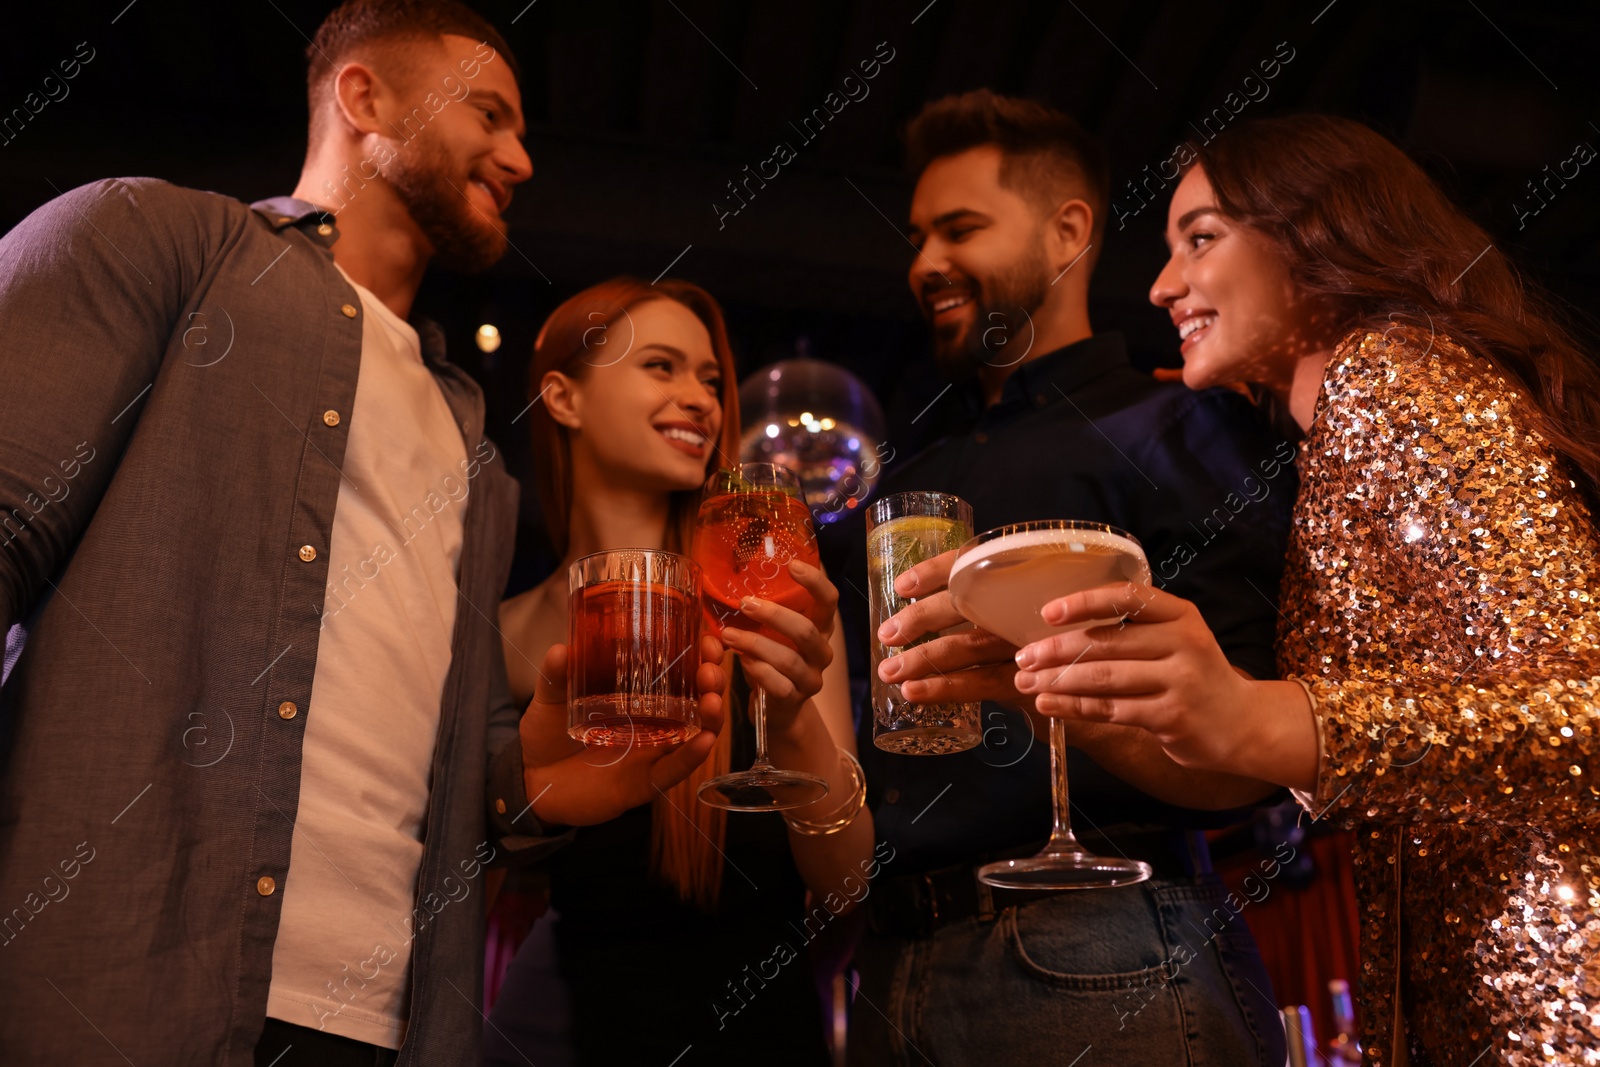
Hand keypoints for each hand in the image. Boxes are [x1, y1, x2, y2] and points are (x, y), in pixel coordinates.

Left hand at [520, 634, 727, 826]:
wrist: (529, 781)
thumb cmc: (547, 735)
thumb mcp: (551, 699)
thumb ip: (556, 676)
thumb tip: (563, 648)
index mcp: (639, 696)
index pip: (680, 670)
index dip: (700, 655)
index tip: (709, 639)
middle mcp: (654, 722)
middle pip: (698, 699)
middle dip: (712, 680)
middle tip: (710, 668)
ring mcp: (652, 752)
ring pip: (695, 734)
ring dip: (712, 716)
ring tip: (712, 700)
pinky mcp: (644, 782)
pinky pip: (674, 770)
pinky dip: (691, 757)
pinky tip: (704, 740)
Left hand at [720, 558, 836, 733]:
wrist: (778, 707)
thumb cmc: (773, 659)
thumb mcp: (775, 633)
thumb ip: (766, 612)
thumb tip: (729, 582)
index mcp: (821, 628)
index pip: (829, 601)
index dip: (815, 582)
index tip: (792, 565)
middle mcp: (822, 652)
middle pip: (806, 630)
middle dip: (774, 615)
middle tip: (744, 603)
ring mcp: (811, 678)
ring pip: (789, 660)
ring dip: (755, 644)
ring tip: (728, 634)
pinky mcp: (795, 700)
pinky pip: (778, 685)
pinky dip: (757, 671)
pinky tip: (741, 660)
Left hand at [875, 548, 1033, 712]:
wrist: (1076, 679)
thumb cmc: (1028, 639)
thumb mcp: (1006, 610)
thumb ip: (975, 599)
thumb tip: (911, 603)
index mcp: (1013, 579)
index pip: (969, 564)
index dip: (933, 571)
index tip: (902, 586)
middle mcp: (1019, 606)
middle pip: (965, 604)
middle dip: (921, 619)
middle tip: (887, 635)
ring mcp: (1025, 642)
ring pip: (968, 647)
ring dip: (924, 659)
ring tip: (890, 671)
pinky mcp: (1026, 677)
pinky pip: (981, 682)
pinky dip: (945, 688)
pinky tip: (915, 692)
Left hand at [1010, 581, 1317, 789]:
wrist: (1244, 724)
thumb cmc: (1195, 677)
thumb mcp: (1177, 639)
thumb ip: (1134, 630)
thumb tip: (1060, 630)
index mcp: (1180, 614)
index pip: (1127, 597)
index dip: (1084, 602)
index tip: (1048, 612)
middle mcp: (1183, 642)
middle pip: (1106, 642)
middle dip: (1056, 650)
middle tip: (1023, 657)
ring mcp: (1179, 680)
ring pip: (1103, 677)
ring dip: (1057, 680)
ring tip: (1026, 682)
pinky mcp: (1170, 716)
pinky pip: (1110, 709)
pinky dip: (1073, 707)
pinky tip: (1048, 704)